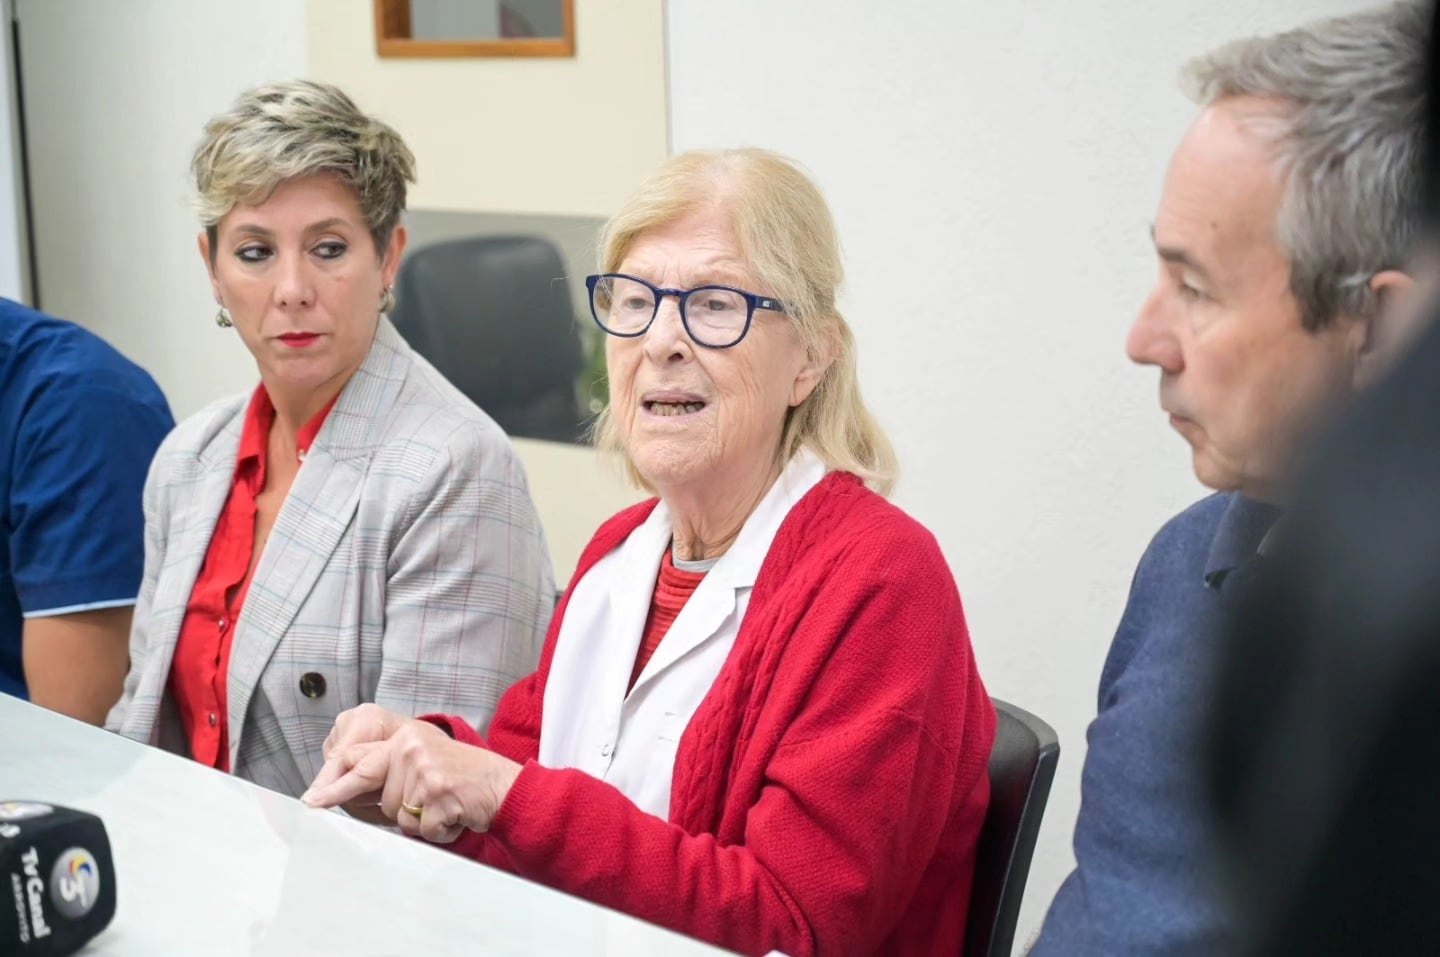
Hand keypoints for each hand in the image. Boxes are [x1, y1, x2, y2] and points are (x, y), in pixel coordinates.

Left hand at [301, 720, 521, 842]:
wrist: (502, 785)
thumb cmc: (460, 778)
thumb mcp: (422, 760)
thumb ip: (387, 769)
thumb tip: (339, 793)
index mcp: (403, 738)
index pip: (356, 762)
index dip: (333, 787)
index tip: (312, 802)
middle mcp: (410, 749)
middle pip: (379, 800)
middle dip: (401, 809)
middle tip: (432, 798)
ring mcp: (424, 771)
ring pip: (399, 818)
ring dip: (421, 820)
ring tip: (445, 804)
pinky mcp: (437, 795)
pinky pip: (421, 830)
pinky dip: (438, 830)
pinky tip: (454, 813)